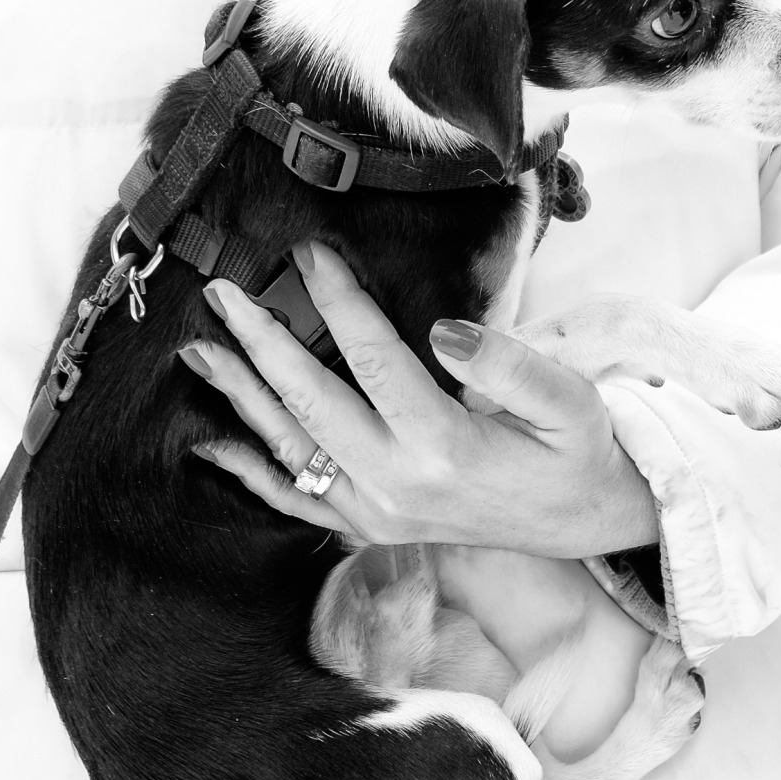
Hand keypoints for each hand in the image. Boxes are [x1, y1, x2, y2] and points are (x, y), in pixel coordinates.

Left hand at [181, 242, 657, 556]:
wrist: (581, 522)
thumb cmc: (575, 450)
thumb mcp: (572, 402)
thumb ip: (512, 366)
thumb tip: (445, 329)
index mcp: (446, 448)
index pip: (374, 360)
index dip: (338, 300)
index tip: (308, 251)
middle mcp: (398, 487)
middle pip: (311, 404)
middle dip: (261, 343)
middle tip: (221, 293)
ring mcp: (376, 515)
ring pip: (290, 450)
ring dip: (241, 397)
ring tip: (199, 350)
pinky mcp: (367, 528)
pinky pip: (295, 501)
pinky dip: (250, 471)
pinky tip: (211, 443)